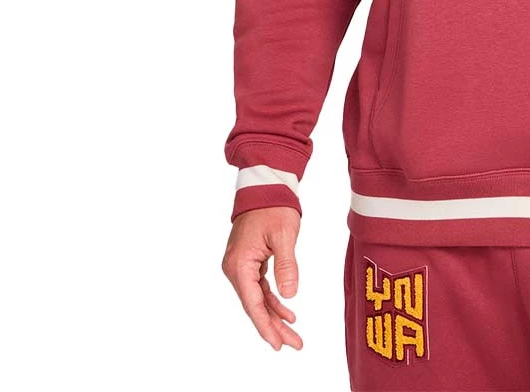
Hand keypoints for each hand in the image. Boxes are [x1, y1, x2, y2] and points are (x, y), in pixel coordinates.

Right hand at [222, 206, 303, 349]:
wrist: (265, 185)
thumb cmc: (273, 206)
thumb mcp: (285, 235)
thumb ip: (286, 266)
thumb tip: (290, 295)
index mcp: (240, 264)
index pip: (253, 303)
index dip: (266, 326)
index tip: (278, 344)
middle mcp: (235, 268)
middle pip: (254, 306)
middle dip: (273, 327)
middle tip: (294, 344)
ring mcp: (241, 265)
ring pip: (258, 299)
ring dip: (274, 316)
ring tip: (293, 335)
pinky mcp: (249, 261)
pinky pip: (260, 287)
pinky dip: (273, 300)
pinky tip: (287, 312)